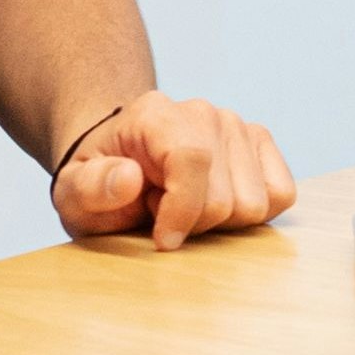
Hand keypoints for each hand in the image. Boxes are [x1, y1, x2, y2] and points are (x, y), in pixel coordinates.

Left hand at [52, 89, 296, 247]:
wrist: (120, 160)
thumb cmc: (98, 180)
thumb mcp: (72, 191)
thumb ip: (92, 187)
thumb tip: (130, 179)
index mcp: (156, 115)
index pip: (193, 161)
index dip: (182, 212)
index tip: (161, 241)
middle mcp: (204, 113)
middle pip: (227, 197)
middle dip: (195, 222)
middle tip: (160, 211)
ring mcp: (237, 126)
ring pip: (256, 203)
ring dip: (221, 220)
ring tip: (184, 205)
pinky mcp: (259, 144)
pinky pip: (282, 194)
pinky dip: (252, 212)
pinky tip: (215, 202)